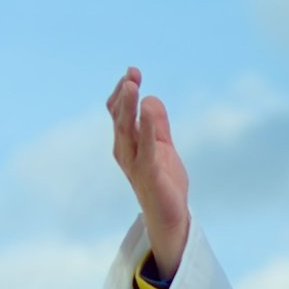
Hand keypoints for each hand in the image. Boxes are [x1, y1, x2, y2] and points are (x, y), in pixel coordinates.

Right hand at [107, 68, 189, 278]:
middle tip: (132, 73)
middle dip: (124, 93)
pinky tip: (149, 110)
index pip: (118, 112)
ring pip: (126, 129)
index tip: (133, 72)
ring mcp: (134, 162)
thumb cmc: (164, 181)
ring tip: (133, 85)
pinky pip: (146, 147)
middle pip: (119, 117)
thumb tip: (152, 99)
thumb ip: (158, 125)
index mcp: (127, 143)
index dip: (123, 91)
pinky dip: (147, 127)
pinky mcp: (148, 173)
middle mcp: (125, 151)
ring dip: (128, 105)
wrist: (170, 216)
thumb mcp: (163, 147)